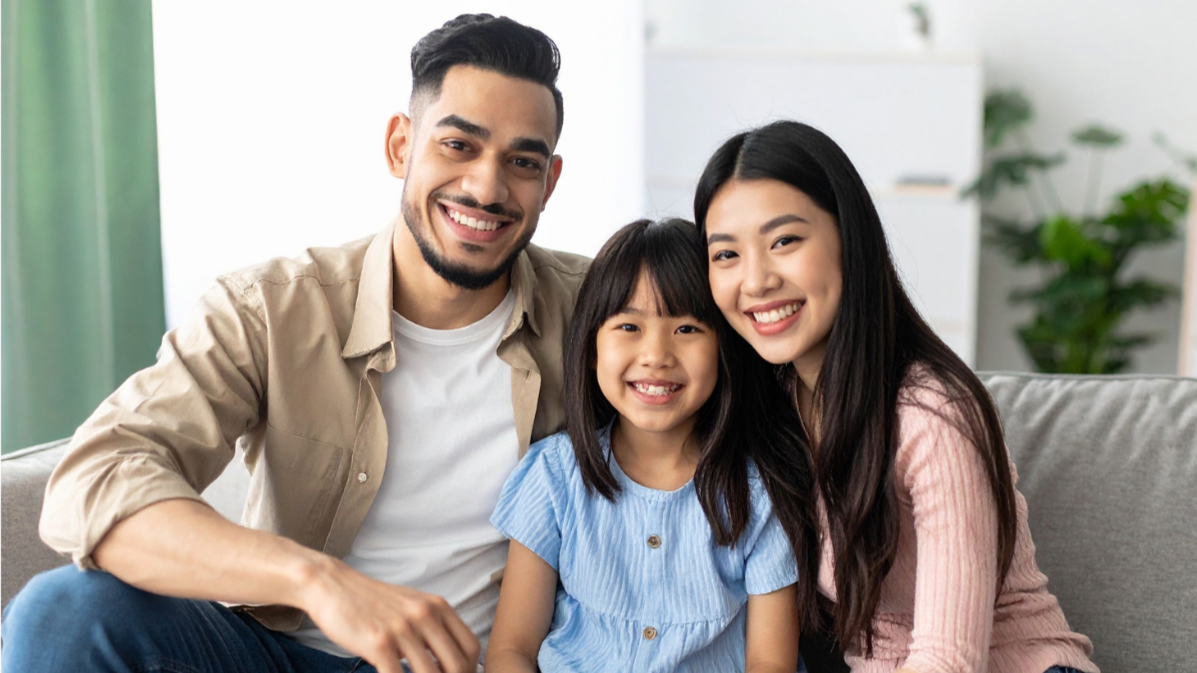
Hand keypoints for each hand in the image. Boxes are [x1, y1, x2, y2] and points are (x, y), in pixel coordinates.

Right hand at [299, 556, 480, 672]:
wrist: (334, 586)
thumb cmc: (374, 601)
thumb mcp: (413, 605)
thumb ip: (435, 626)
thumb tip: (454, 659)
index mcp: (438, 606)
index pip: (471, 647)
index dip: (471, 671)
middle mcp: (425, 615)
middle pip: (457, 665)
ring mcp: (402, 629)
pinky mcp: (378, 643)